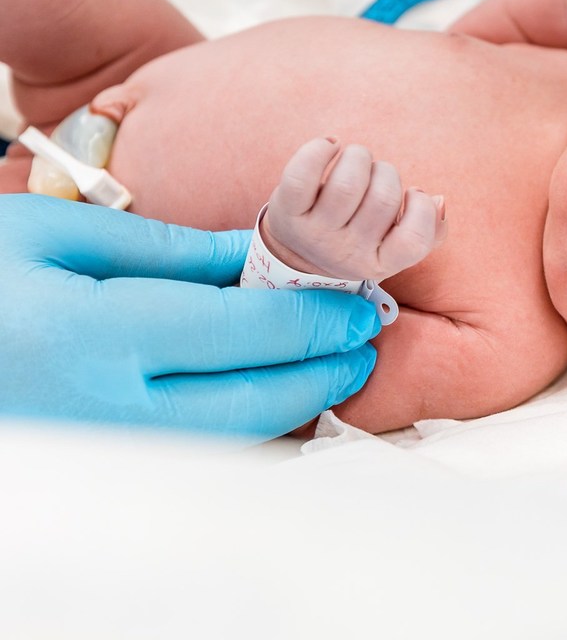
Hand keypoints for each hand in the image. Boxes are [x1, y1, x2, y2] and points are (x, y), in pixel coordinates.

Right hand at [0, 194, 380, 438]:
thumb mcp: (55, 237)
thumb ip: (167, 249)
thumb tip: (257, 258)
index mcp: (95, 335)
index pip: (249, 331)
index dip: (319, 318)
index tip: (357, 302)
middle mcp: (104, 411)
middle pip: (258, 404)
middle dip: (326, 373)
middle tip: (361, 340)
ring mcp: (100, 457)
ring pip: (234, 448)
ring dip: (295, 409)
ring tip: (324, 366)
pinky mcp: (98, 478)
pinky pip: (195, 465)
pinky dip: (245, 435)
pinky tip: (261, 397)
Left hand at [262, 138, 446, 281]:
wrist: (298, 255)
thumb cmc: (359, 240)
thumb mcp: (393, 247)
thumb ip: (429, 230)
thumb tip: (438, 200)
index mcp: (379, 263)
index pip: (414, 239)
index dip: (420, 208)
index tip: (411, 195)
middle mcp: (346, 252)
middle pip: (383, 199)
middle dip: (386, 173)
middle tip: (375, 175)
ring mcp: (315, 233)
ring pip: (348, 183)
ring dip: (359, 157)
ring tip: (355, 160)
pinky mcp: (287, 211)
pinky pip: (303, 174)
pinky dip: (320, 149)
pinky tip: (331, 146)